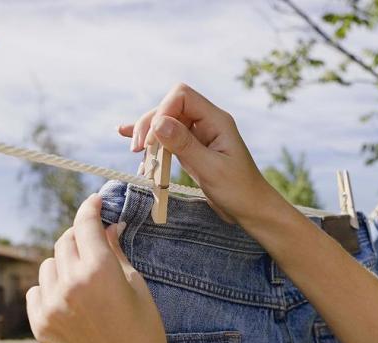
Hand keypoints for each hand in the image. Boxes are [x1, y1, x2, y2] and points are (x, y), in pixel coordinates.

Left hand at [26, 194, 173, 342]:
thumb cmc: (144, 333)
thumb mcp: (137, 287)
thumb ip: (116, 253)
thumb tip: (107, 227)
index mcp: (99, 270)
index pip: (86, 223)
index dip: (90, 208)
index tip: (96, 202)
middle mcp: (70, 283)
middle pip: (65, 241)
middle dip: (80, 236)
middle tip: (93, 241)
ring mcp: (51, 305)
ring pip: (48, 265)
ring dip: (63, 263)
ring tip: (82, 277)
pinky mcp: (40, 325)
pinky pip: (36, 291)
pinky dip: (49, 288)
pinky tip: (67, 297)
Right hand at [117, 83, 282, 223]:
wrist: (251, 210)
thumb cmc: (239, 191)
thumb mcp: (211, 169)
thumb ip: (185, 145)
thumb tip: (158, 123)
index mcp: (216, 120)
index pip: (181, 96)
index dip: (162, 112)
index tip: (150, 140)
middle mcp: (206, 123)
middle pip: (169, 107)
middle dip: (150, 124)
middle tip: (137, 149)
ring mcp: (198, 136)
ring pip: (165, 123)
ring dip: (148, 136)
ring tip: (137, 154)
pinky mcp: (191, 149)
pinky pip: (166, 139)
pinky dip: (150, 139)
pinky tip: (125, 134)